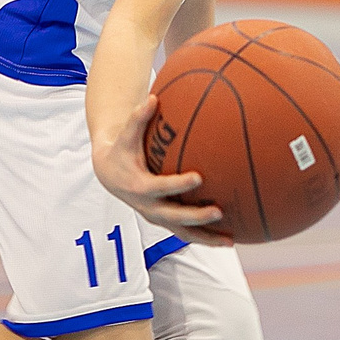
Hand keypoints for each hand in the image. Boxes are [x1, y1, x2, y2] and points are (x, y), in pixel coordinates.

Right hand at [92, 96, 231, 245]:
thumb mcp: (125, 135)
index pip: (161, 188)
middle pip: (174, 217)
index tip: (198, 177)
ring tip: (230, 241)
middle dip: (196, 217)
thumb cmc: (122, 149)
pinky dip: (205, 237)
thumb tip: (153, 97)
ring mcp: (157, 217)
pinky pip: (186, 233)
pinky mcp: (164, 221)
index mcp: (139, 187)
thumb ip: (138, 118)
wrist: (109, 173)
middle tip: (219, 211)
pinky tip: (228, 238)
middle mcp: (148, 207)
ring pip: (182, 233)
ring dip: (205, 237)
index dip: (178, 185)